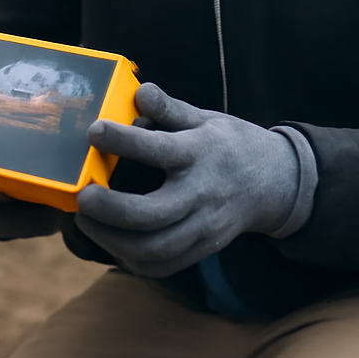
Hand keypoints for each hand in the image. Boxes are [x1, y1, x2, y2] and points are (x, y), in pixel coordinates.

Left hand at [74, 83, 307, 277]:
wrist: (275, 182)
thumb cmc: (230, 144)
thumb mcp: (205, 118)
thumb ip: (170, 108)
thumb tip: (139, 90)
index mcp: (201, 153)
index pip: (160, 149)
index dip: (124, 140)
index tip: (94, 131)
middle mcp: (202, 194)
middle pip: (153, 214)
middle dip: (110, 209)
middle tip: (82, 197)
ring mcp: (204, 227)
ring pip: (154, 249)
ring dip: (112, 240)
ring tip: (86, 220)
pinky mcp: (203, 249)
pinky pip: (162, 267)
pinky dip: (131, 260)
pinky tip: (110, 241)